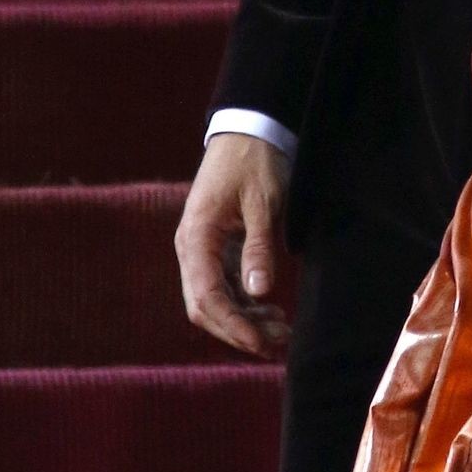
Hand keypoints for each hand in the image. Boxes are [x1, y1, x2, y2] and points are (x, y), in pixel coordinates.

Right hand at [175, 132, 292, 358]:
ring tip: (280, 332)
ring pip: (214, 300)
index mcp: (196, 237)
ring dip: (242, 320)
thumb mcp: (262, 201)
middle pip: (205, 307)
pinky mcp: (215, 246)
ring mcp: (200, 248)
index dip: (232, 326)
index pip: (206, 297)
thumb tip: (258, 292)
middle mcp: (191, 247)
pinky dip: (243, 303)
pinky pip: (222, 285)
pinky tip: (269, 311)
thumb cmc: (255, 160)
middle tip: (277, 344)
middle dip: (238, 331)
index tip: (261, 343)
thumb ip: (259, 246)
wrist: (248, 127)